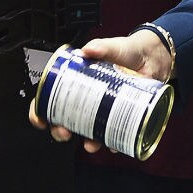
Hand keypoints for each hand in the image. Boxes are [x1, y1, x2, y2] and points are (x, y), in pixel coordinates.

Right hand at [28, 29, 172, 152]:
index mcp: (78, 81)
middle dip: (61, 130)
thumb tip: (88, 50)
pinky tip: (113, 145)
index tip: (40, 119)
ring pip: (89, 132)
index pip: (51, 97)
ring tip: (90, 144)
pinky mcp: (122, 118)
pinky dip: (114, 142)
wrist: (153, 60)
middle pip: (66, 120)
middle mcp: (88, 99)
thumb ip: (100, 47)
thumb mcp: (112, 47)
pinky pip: (115, 135)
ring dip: (87, 141)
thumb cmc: (128, 52)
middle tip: (63, 131)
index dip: (41, 110)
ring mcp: (105, 110)